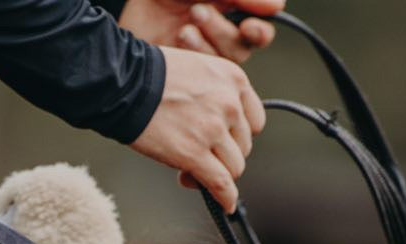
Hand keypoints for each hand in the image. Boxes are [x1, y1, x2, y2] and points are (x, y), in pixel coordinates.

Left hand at [119, 0, 283, 63]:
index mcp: (227, 10)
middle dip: (224, 31)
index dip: (260, 29)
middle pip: (242, 48)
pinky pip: (201, 75)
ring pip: (224, 65)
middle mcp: (216, 34)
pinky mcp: (181, 71)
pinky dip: (195, 54)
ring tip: (187, 22)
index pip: (259, 30)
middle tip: (199, 11)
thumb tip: (277, 7)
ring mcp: (198, 55)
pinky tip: (180, 36)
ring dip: (210, 42)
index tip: (253, 21)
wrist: (129, 3)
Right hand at [130, 46, 264, 212]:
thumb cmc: (147, 75)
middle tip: (199, 160)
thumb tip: (207, 123)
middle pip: (243, 145)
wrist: (123, 84)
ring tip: (192, 174)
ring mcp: (213, 130)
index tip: (223, 143)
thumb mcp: (194, 69)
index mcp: (233, 80)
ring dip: (218, 176)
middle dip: (223, 156)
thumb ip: (210, 92)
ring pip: (233, 167)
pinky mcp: (194, 154)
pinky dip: (225, 197)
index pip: (253, 120)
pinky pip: (220, 183)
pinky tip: (225, 205)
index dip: (237, 136)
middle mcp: (230, 104)